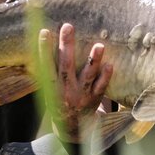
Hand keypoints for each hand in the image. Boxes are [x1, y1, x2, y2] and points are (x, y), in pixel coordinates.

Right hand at [42, 23, 109, 142]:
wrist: (72, 128)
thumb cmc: (59, 100)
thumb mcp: (49, 89)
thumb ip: (51, 71)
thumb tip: (49, 43)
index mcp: (52, 86)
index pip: (46, 65)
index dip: (44, 49)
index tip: (45, 31)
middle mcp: (65, 90)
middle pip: (66, 65)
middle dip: (67, 46)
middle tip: (68, 26)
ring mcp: (81, 94)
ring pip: (87, 76)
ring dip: (94, 60)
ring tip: (99, 45)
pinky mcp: (95, 98)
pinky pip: (101, 87)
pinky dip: (105, 77)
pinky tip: (110, 65)